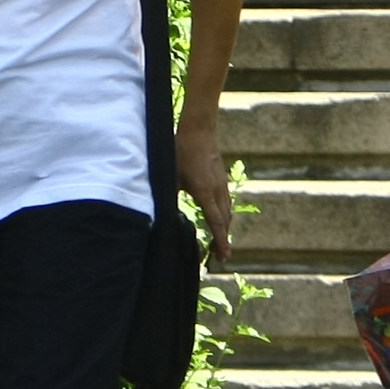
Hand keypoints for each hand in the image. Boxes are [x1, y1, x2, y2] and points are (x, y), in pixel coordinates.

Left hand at [174, 121, 234, 261]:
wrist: (199, 131)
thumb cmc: (181, 152)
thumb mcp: (171, 176)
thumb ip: (169, 197)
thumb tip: (161, 215)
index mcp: (204, 192)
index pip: (216, 222)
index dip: (220, 240)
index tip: (224, 256)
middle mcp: (217, 191)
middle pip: (225, 221)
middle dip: (224, 240)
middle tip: (221, 257)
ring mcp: (221, 185)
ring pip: (227, 212)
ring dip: (225, 228)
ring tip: (221, 243)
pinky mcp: (221, 180)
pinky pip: (226, 202)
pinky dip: (225, 215)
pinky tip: (220, 220)